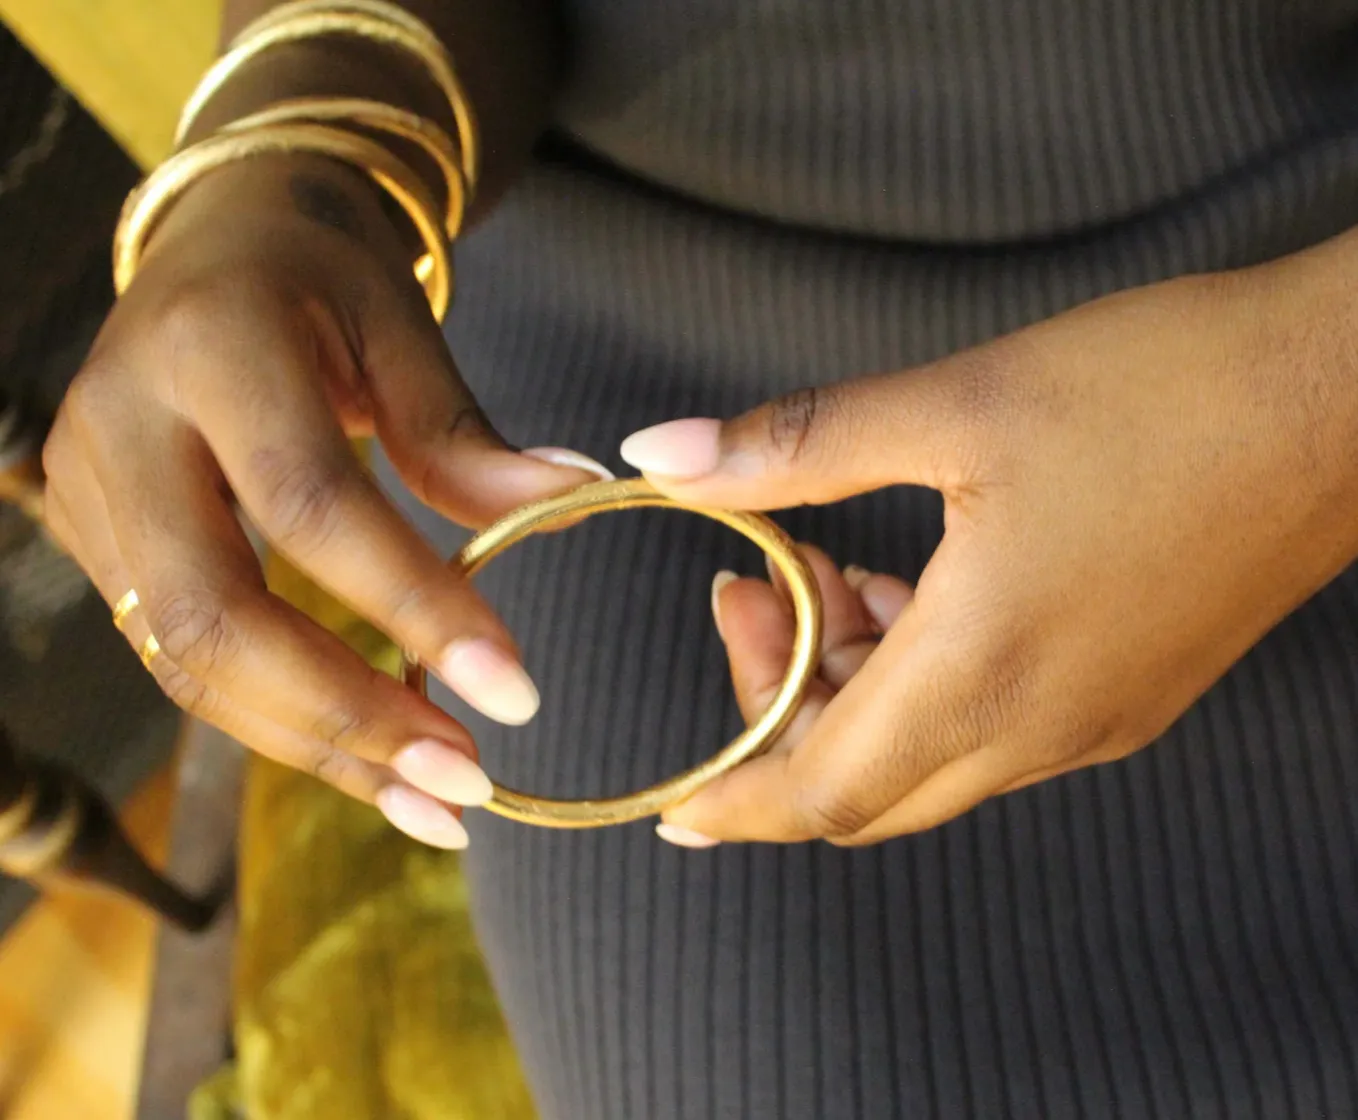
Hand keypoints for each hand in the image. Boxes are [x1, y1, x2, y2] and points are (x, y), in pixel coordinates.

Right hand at [42, 153, 607, 848]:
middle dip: (347, 717)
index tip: (515, 692)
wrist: (213, 243)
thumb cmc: (318, 273)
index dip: (413, 605)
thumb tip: (576, 502)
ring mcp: (90, 489)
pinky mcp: (93, 539)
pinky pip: (182, 657)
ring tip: (429, 801)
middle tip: (463, 784)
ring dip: (315, 745)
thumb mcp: (399, 327)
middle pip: (217, 615)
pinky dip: (278, 718)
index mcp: (209, 345)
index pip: (310, 502)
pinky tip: (366, 756)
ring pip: (188, 663)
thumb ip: (466, 436)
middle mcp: (122, 423)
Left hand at [624, 256, 1357, 844]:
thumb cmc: (1166, 391)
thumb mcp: (957, 404)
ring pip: (926, 759)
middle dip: (779, 708)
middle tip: (752, 586)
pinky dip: (921, 681)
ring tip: (830, 565)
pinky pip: (990, 730)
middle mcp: (1041, 728)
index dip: (734, 802)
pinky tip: (912, 583)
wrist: (1349, 395)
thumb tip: (663, 454)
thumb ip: (796, 446)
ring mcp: (1093, 721)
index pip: (820, 792)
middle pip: (863, 788)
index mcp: (985, 671)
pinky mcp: (1129, 693)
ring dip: (850, 686)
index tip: (674, 803)